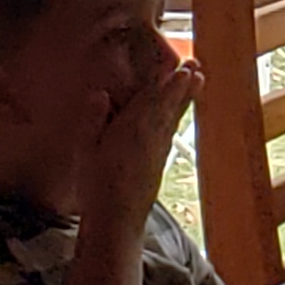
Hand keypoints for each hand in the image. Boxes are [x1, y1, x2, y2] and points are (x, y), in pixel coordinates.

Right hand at [84, 57, 202, 231]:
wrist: (117, 219)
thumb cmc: (97, 182)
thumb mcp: (86, 149)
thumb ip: (93, 119)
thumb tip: (101, 93)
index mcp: (134, 127)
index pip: (154, 97)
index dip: (168, 81)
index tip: (182, 65)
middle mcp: (152, 135)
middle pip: (170, 104)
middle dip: (183, 84)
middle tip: (197, 66)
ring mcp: (159, 149)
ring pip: (174, 117)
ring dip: (185, 97)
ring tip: (198, 80)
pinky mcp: (160, 162)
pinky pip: (170, 131)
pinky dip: (177, 117)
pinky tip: (177, 115)